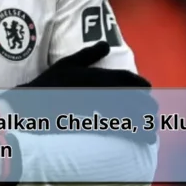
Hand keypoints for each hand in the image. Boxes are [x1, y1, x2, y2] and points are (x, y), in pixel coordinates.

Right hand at [0, 42, 158, 143]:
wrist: (31, 104)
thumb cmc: (48, 83)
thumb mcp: (67, 63)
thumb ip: (88, 54)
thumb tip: (106, 44)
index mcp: (97, 75)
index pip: (126, 78)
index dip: (140, 84)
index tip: (148, 90)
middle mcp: (101, 89)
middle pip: (133, 97)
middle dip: (147, 106)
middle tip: (154, 115)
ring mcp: (98, 106)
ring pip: (130, 114)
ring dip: (144, 124)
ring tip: (151, 134)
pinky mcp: (93, 120)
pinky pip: (119, 127)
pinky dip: (132, 133)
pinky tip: (139, 140)